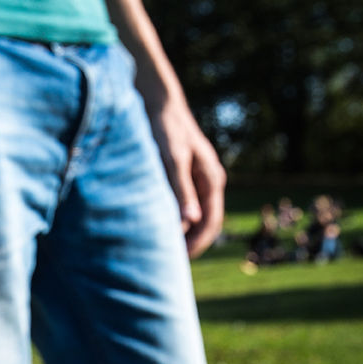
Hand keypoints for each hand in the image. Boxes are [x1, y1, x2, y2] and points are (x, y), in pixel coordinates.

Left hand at [148, 98, 226, 259]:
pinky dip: (169, 218)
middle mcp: (206, 181)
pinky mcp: (179, 176)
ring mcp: (194, 179)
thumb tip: (189, 221)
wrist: (157, 101)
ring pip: (190, 214)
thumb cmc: (165, 127)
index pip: (211, 222)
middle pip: (203, 222)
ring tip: (158, 249)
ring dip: (178, 232)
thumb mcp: (172, 158)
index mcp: (211, 179)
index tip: (178, 260)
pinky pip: (179, 204)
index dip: (197, 244)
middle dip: (188, 243)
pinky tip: (152, 226)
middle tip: (167, 262)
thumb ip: (180, 188)